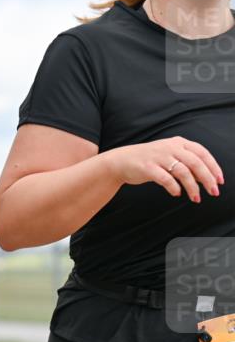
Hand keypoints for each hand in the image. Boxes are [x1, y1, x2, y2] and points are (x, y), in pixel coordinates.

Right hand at [105, 136, 223, 202]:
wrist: (121, 161)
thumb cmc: (149, 160)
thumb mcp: (170, 155)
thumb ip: (187, 162)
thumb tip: (206, 177)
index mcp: (179, 143)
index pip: (202, 153)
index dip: (214, 167)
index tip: (220, 180)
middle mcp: (171, 148)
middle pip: (196, 163)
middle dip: (207, 179)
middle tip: (214, 192)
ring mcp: (159, 157)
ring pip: (183, 172)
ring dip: (192, 187)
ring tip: (196, 198)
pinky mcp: (148, 168)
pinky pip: (165, 179)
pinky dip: (174, 187)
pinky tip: (176, 194)